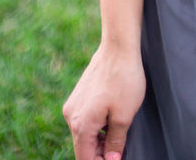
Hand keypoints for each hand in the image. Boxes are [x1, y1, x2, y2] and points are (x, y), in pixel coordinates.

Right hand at [62, 44, 145, 159]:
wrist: (118, 46)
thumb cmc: (123, 79)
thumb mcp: (124, 116)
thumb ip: (116, 143)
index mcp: (81, 125)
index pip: (85, 159)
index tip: (116, 158)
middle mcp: (71, 116)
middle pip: (83, 147)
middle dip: (101, 153)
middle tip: (120, 148)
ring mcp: (73, 104)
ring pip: (84, 133)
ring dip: (100, 139)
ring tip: (119, 132)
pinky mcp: (78, 96)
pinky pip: (85, 119)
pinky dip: (97, 125)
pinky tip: (112, 119)